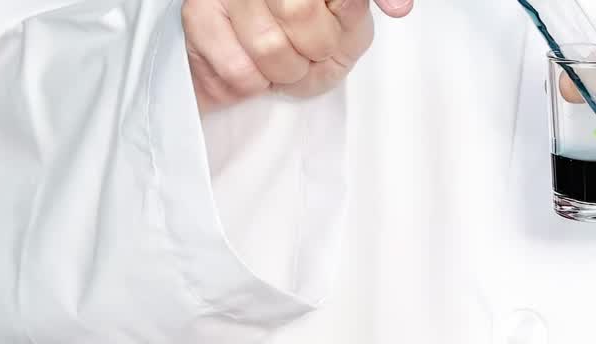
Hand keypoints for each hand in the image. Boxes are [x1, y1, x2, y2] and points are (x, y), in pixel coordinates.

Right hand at [183, 0, 412, 110]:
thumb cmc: (304, 42)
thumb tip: (399, 6)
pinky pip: (240, 69)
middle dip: (316, 50)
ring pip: (270, 47)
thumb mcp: (348, 28)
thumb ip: (363, 13)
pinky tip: (254, 67)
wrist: (241, 68)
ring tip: (283, 64)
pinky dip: (254, 84)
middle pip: (301, 12)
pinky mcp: (197, 13)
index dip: (358, 6)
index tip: (397, 10)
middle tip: (311, 53)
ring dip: (285, 73)